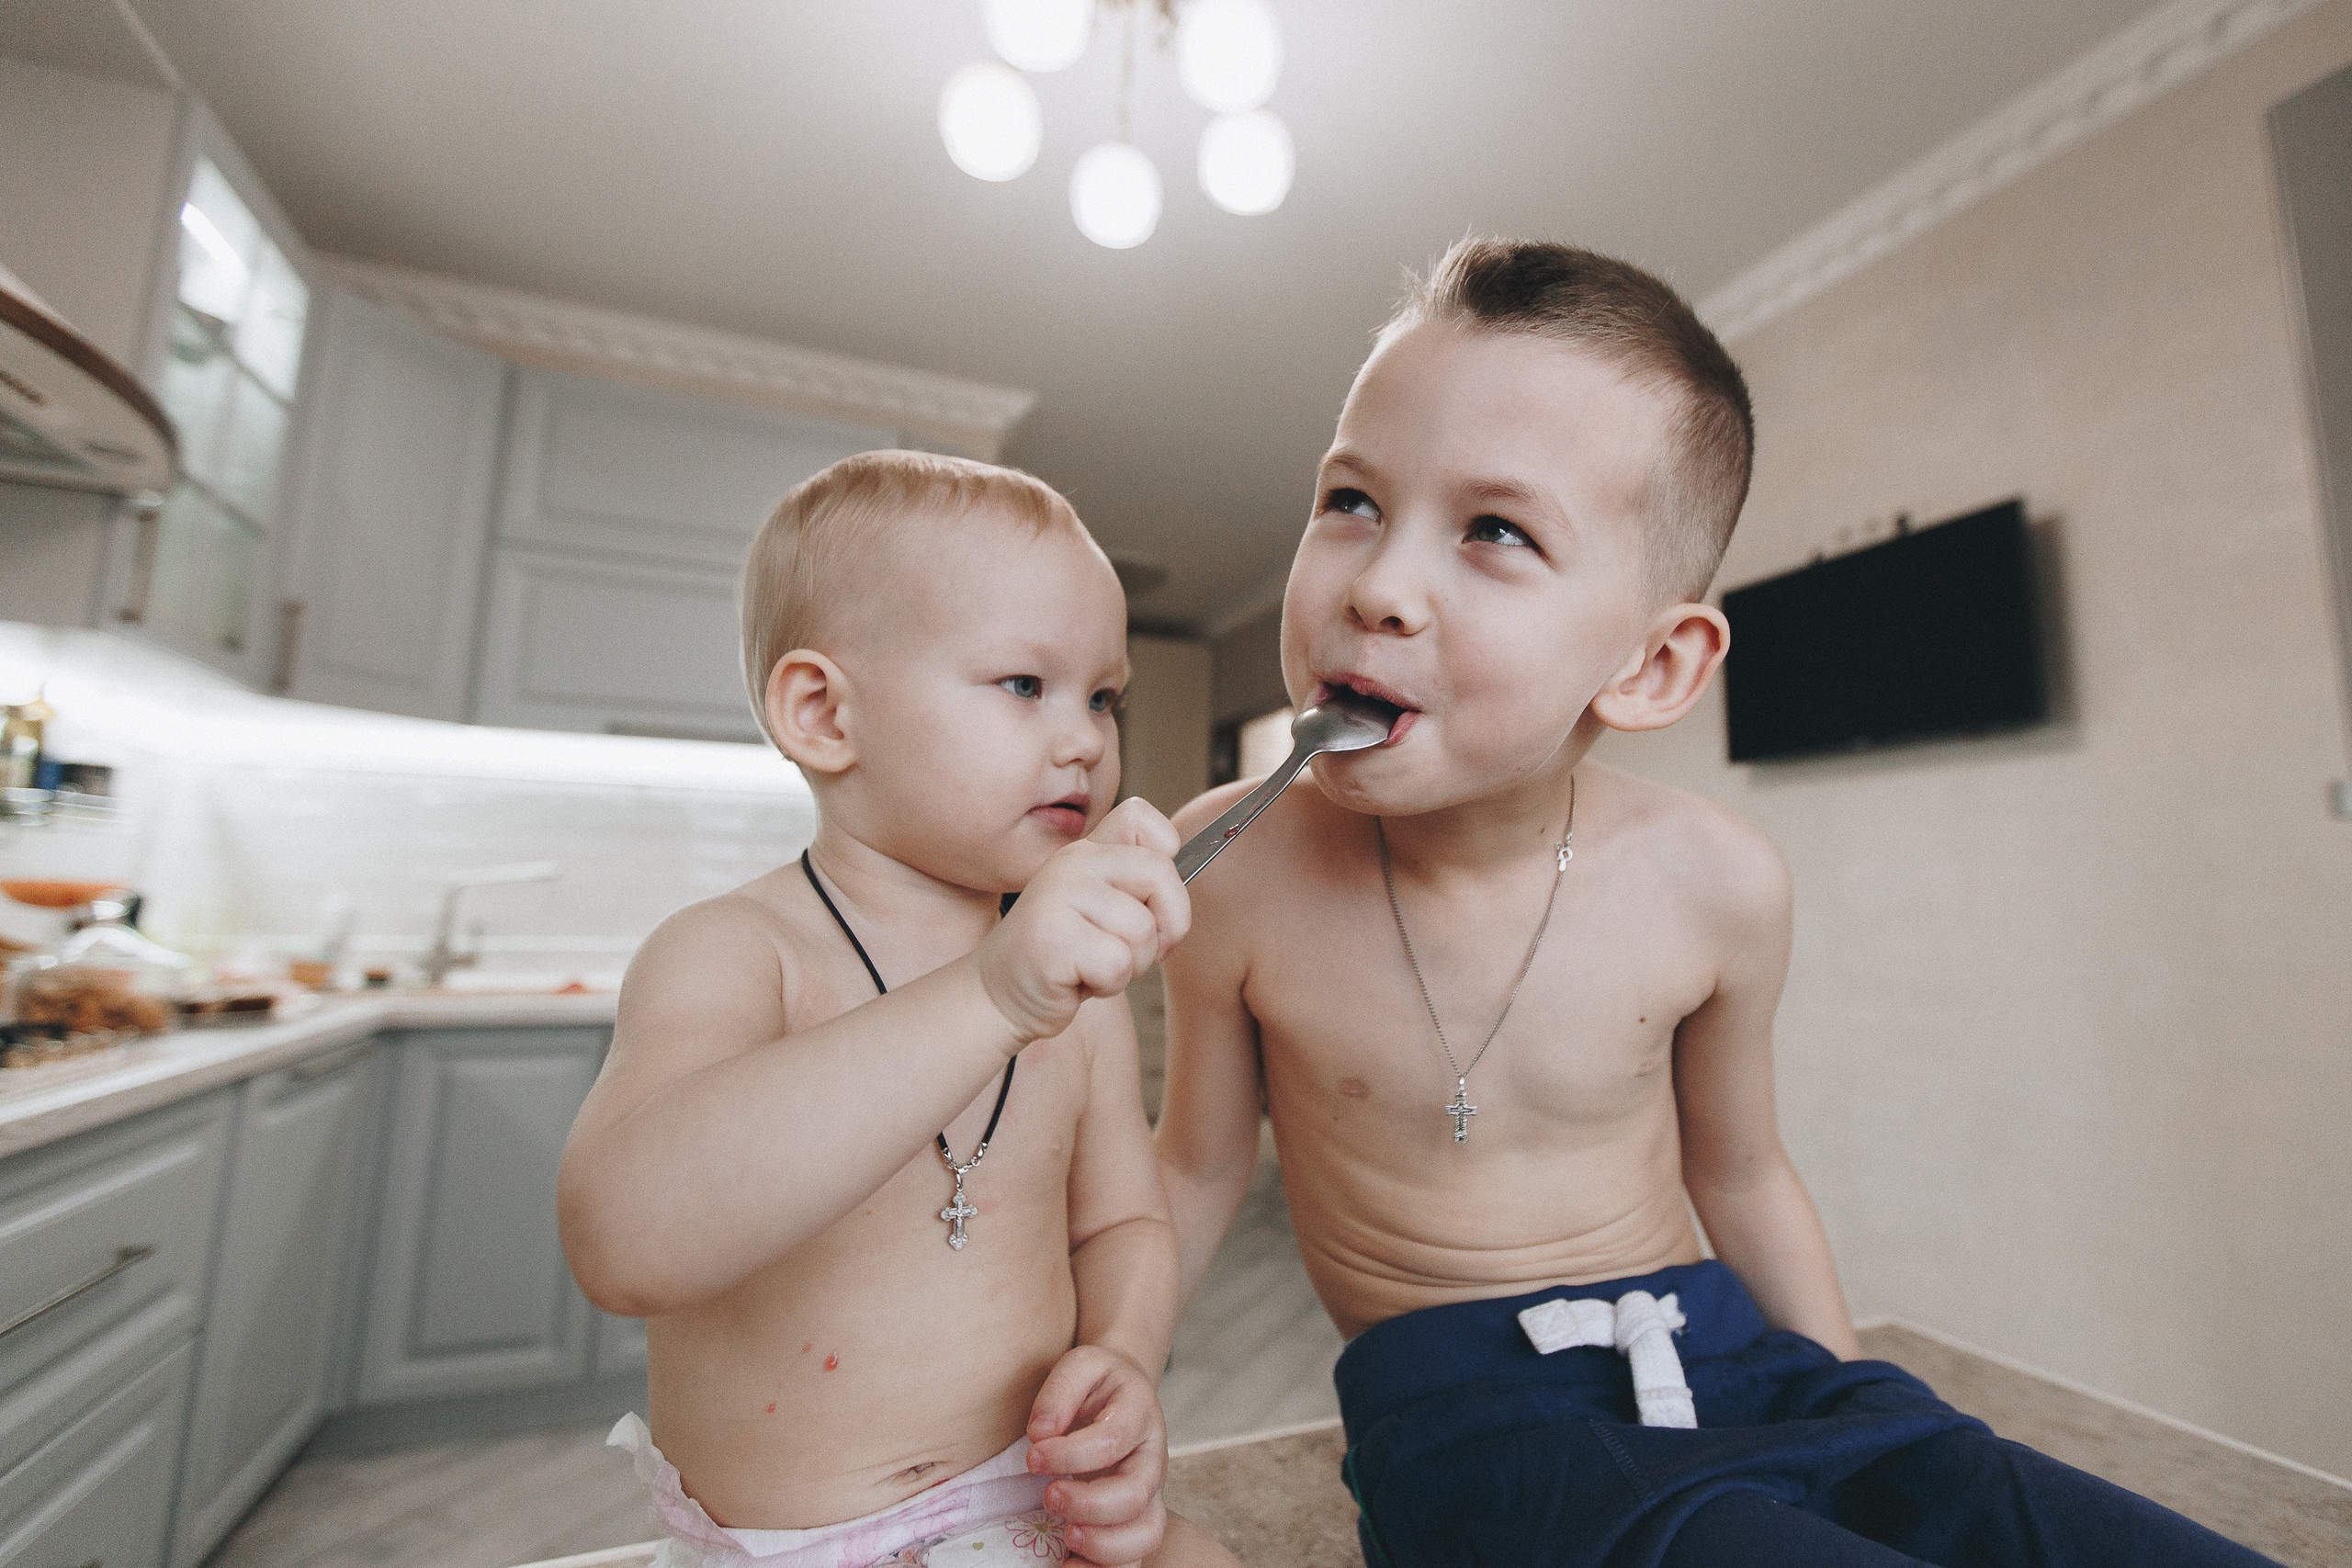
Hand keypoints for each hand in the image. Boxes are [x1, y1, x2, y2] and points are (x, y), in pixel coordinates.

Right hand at [975, 798, 1189, 1045]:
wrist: (1001, 993)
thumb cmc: (1064, 956)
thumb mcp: (1100, 908)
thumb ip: (1134, 884)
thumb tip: (1182, 884)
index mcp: (1087, 850)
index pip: (1141, 817)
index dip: (1166, 853)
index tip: (1152, 896)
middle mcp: (1072, 862)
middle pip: (1160, 876)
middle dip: (1166, 925)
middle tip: (1136, 949)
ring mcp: (1059, 895)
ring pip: (1143, 929)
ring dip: (1130, 964)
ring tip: (1093, 964)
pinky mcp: (1052, 937)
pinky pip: (1118, 963)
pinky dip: (1107, 984)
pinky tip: (1077, 980)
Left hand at [1026, 1344, 1169, 1567]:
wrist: (1124, 1396)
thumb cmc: (1098, 1384)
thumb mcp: (1082, 1364)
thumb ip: (1060, 1390)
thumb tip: (1041, 1433)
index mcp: (1139, 1415)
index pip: (1112, 1440)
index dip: (1071, 1454)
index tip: (1033, 1455)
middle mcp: (1151, 1460)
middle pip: (1133, 1495)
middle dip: (1088, 1504)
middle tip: (1049, 1495)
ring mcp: (1148, 1495)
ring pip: (1145, 1535)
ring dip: (1103, 1545)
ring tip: (1067, 1537)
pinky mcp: (1136, 1521)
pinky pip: (1133, 1558)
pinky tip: (1070, 1565)